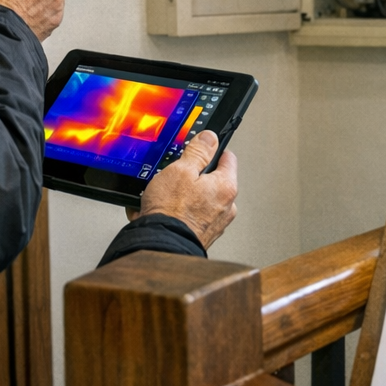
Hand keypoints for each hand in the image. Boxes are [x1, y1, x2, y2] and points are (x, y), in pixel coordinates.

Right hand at [133, 131, 237, 249]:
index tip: (200, 147)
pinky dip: (175, 211)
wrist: (160, 247)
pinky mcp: (200, 235)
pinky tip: (157, 210)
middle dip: (192, 175)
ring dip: (181, 195)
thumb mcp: (181, 170)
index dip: (211, 149)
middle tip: (174, 174)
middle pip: (211, 179)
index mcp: (226, 187)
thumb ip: (198, 151)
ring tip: (160, 196)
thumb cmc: (172, 212)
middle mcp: (226, 207)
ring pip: (198, 198)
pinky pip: (188, 215)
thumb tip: (209, 138)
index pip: (227, 157)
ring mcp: (214, 223)